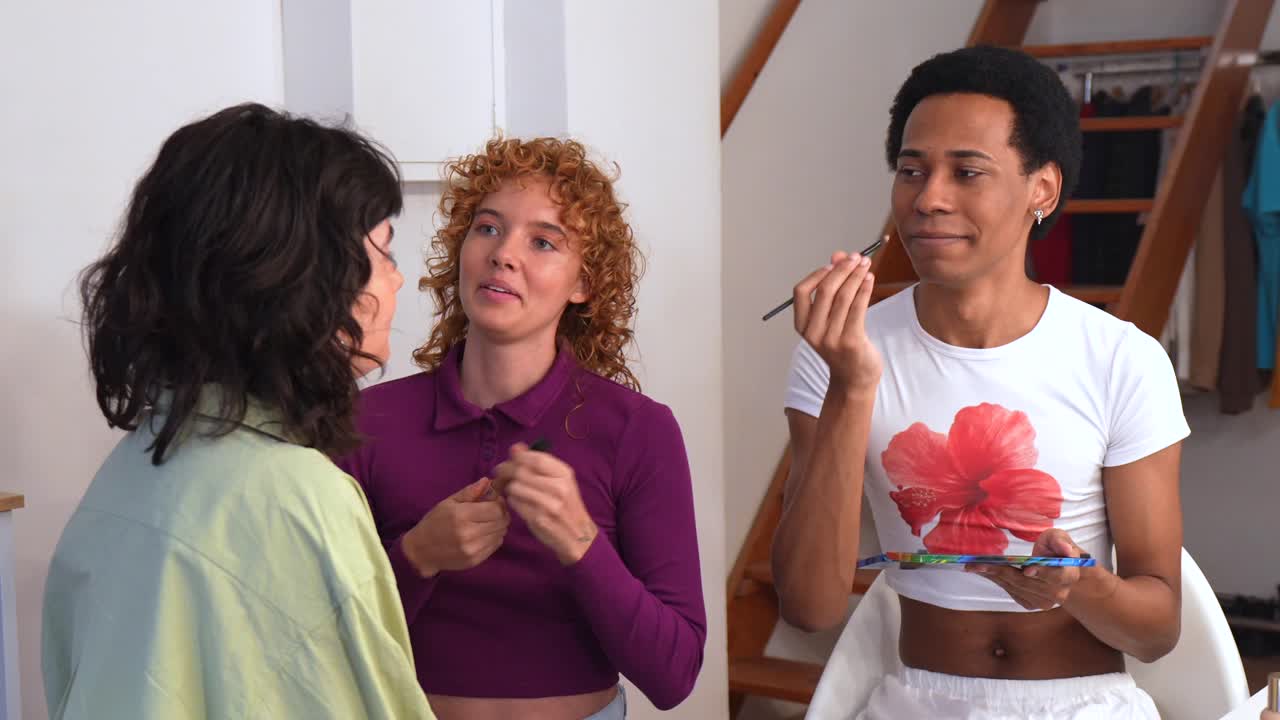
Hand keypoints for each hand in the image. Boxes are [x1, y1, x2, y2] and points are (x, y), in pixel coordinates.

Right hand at [402, 477, 508, 577]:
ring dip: (499, 526)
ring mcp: (473, 549)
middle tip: (493, 511)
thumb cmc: (434, 522)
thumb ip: (469, 492)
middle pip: (502, 522)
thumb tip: (487, 481)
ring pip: (501, 534)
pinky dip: (494, 538)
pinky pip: (495, 546)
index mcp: (462, 515)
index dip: (500, 503)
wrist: (421, 551)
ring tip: (487, 522)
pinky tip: (483, 534)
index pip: (496, 509)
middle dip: (502, 514)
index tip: (495, 501)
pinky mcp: (475, 560)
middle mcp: (469, 534)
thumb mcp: (448, 502)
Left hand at [493, 442, 596, 565]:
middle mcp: (559, 488)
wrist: (578, 535)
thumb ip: (539, 464)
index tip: (510, 458)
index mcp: (565, 474)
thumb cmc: (566, 505)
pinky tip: (519, 503)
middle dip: (507, 470)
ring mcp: (549, 505)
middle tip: (501, 473)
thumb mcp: (560, 481)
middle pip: (522, 472)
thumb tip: (516, 448)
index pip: (536, 459)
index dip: (519, 457)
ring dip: (510, 487)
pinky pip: (515, 503)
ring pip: (515, 487)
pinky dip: (513, 501)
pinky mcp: (538, 519)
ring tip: (513, 489)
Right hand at [792, 249, 882, 392]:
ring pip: (844, 297)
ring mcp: (831, 339)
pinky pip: (858, 308)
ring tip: (866, 264)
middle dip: (842, 269)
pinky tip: (870, 279)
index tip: (833, 263)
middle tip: (856, 257)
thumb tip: (838, 256)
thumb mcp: (832, 318)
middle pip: (825, 291)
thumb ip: (833, 287)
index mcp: (802, 326)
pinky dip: (864, 289)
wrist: (854, 378)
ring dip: (856, 276)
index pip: (801, 292)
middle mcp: (813, 333)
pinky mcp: (851, 341)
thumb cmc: (843, 344)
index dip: (817, 274)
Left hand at [965, 529, 1101, 609]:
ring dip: (992, 575)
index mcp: (1069, 575)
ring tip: (973, 566)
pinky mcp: (1030, 604)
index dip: (1041, 573)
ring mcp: (1043, 601)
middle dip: (1001, 571)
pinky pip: (1010, 591)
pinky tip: (982, 571)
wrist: (1057, 568)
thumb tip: (1066, 551)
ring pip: (1015, 587)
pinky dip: (995, 580)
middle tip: (977, 564)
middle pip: (1026, 582)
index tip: (1027, 570)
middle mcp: (1058, 593)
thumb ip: (1061, 541)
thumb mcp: (1059, 538)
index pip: (1055, 576)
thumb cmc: (1056, 549)